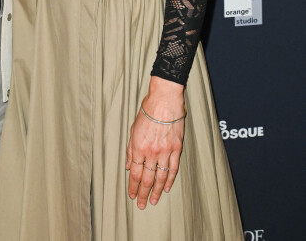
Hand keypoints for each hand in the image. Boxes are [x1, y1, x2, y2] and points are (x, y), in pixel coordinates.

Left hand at [125, 77, 184, 208]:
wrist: (164, 100)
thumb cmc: (147, 111)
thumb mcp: (133, 129)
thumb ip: (130, 149)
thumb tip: (128, 166)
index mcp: (138, 147)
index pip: (135, 172)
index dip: (133, 186)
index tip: (132, 195)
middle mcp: (151, 152)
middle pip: (147, 178)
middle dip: (143, 193)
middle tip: (141, 205)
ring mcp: (165, 151)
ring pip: (160, 177)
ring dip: (156, 191)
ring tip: (153, 201)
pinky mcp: (176, 148)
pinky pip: (173, 168)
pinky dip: (169, 180)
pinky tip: (166, 188)